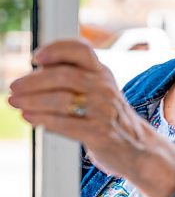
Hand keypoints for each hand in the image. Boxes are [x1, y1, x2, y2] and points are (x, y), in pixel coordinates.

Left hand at [8, 39, 174, 196]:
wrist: (138, 148)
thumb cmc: (111, 119)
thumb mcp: (100, 92)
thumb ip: (75, 80)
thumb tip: (35, 73)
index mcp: (103, 73)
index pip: (81, 50)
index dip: (57, 48)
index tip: (36, 57)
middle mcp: (104, 88)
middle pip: (65, 75)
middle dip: (33, 81)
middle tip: (13, 87)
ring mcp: (103, 110)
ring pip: (62, 100)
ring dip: (33, 101)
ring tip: (14, 103)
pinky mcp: (100, 133)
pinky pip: (66, 123)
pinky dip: (43, 120)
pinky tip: (29, 118)